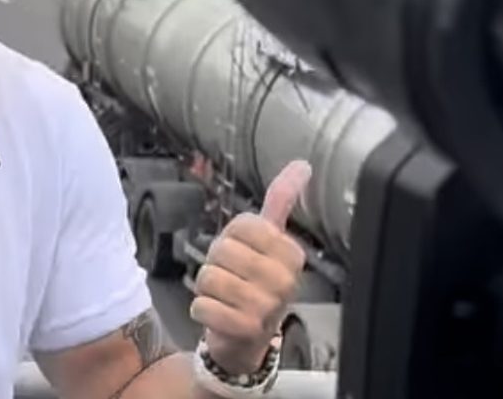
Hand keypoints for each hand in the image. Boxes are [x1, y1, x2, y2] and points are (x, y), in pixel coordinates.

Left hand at [190, 160, 311, 374]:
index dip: (230, 239)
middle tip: (231, 281)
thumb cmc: (254, 283)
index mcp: (292, 253)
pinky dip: (201, 310)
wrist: (248, 338)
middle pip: (222, 251)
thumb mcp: (268, 241)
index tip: (242, 257)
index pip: (242, 225)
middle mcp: (285, 279)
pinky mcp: (245, 329)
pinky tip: (219, 317)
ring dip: (206, 289)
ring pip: (209, 277)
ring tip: (225, 299)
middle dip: (215, 265)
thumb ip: (281, 202)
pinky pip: (202, 306)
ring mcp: (268, 306)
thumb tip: (301, 164)